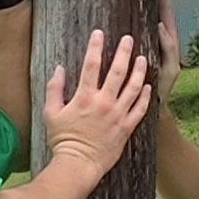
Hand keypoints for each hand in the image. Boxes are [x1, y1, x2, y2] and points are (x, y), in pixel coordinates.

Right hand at [38, 31, 151, 172]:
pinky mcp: (126, 128)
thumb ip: (54, 89)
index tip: (99, 33)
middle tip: (129, 39)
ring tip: (143, 59)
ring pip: (133, 88)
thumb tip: (58, 68)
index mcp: (85, 97)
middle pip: (118, 72)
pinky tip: (147, 86)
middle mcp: (104, 103)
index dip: (96, 47)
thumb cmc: (62, 140)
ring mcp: (118, 115)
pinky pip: (140, 109)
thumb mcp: (51, 113)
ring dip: (139, 71)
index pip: (91, 65)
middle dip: (124, 52)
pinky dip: (145, 96)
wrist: (78, 164)